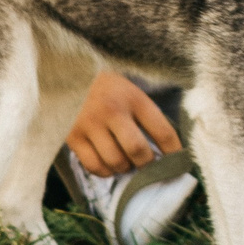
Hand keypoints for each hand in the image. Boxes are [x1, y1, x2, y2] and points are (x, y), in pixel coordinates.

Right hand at [65, 70, 180, 176]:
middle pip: (138, 151)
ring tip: (125, 162)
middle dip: (147, 165)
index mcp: (133, 97)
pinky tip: (107, 164)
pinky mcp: (72, 136)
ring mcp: (91, 124)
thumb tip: (163, 153)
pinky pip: (94, 166)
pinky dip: (105, 171)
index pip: (163, 131)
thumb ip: (144, 117)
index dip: (175, 153)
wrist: (65, 73)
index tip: (178, 163)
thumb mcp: (129, 91)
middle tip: (146, 165)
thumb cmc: (105, 87)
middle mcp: (112, 110)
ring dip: (125, 168)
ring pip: (116, 162)